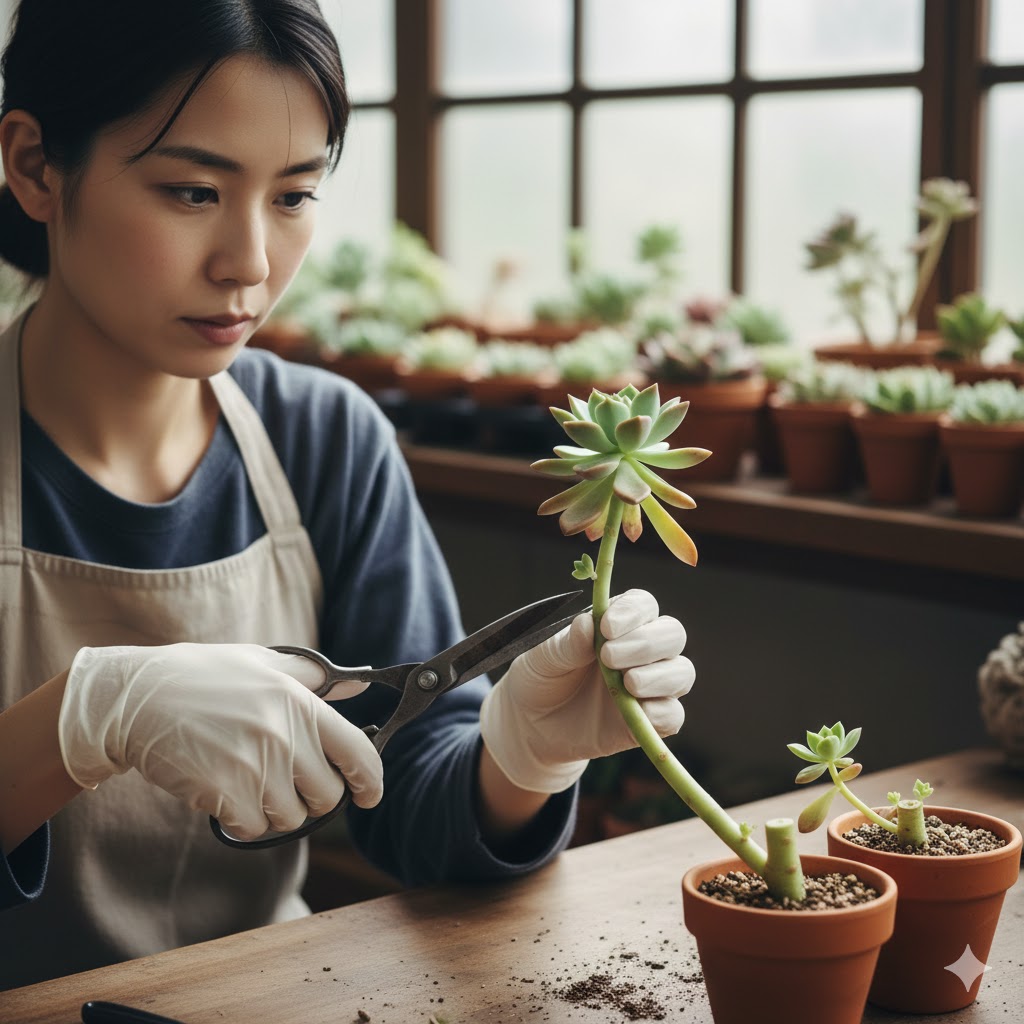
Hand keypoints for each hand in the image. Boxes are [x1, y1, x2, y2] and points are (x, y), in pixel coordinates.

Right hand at [59, 643, 382, 839]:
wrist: (136, 699)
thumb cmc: (201, 677)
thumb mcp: (263, 663)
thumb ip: (314, 677)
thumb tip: (359, 684)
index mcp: (300, 701)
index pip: (357, 751)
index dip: (371, 780)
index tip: (369, 795)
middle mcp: (284, 733)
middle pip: (327, 796)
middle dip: (311, 798)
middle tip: (285, 783)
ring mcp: (255, 764)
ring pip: (291, 817)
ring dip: (274, 810)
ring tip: (248, 779)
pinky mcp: (225, 792)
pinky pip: (254, 828)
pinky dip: (243, 819)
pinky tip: (224, 791)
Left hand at [479, 589, 693, 792]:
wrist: (533, 725)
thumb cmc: (541, 678)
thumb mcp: (542, 657)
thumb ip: (566, 643)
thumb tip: (588, 624)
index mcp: (617, 624)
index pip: (643, 605)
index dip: (633, 612)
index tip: (607, 627)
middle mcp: (641, 650)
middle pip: (672, 634)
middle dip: (646, 642)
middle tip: (608, 657)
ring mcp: (650, 686)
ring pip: (682, 672)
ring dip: (659, 675)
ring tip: (626, 683)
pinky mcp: (650, 721)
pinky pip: (674, 715)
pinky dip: (662, 711)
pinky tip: (639, 710)